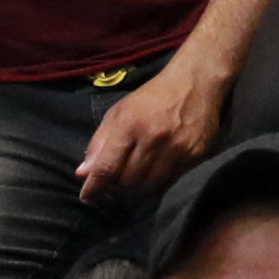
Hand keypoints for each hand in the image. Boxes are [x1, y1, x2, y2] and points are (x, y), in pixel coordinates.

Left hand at [76, 62, 227, 205]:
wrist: (195, 82)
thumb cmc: (151, 97)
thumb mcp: (119, 112)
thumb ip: (99, 143)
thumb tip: (83, 174)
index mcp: (130, 124)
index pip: (107, 167)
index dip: (94, 186)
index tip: (86, 196)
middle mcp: (154, 137)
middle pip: (128, 181)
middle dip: (118, 183)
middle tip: (120, 175)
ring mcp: (177, 147)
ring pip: (149, 186)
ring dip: (139, 184)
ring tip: (138, 173)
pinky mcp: (195, 154)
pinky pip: (170, 181)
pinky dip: (160, 181)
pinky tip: (157, 169)